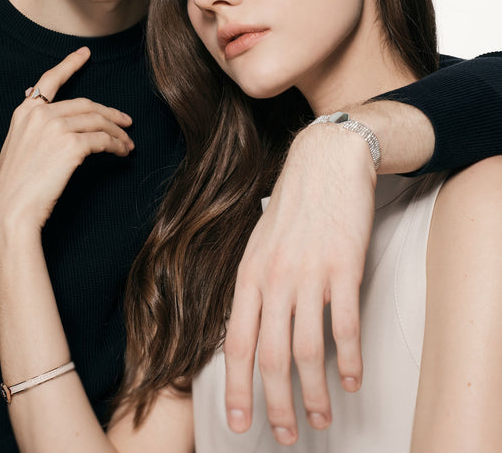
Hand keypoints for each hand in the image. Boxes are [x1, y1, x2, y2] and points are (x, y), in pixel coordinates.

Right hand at [0, 47, 133, 239]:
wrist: (12, 210)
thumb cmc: (17, 185)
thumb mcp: (18, 146)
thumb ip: (34, 125)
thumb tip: (53, 112)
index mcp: (25, 112)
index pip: (51, 80)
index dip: (70, 64)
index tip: (85, 53)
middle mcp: (40, 114)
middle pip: (86, 104)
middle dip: (110, 113)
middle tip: (127, 121)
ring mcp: (56, 127)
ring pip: (98, 121)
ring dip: (118, 132)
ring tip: (128, 143)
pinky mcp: (72, 145)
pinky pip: (103, 140)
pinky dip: (117, 145)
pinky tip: (122, 152)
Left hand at [224, 123, 375, 445]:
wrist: (324, 163)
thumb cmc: (292, 206)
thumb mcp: (258, 243)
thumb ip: (254, 286)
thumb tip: (252, 330)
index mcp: (249, 275)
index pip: (237, 344)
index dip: (236, 388)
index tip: (239, 421)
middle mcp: (274, 279)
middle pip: (271, 358)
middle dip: (276, 404)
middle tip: (285, 434)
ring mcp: (309, 274)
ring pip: (308, 351)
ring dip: (314, 394)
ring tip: (322, 418)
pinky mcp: (343, 268)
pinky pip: (346, 327)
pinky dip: (350, 360)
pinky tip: (353, 379)